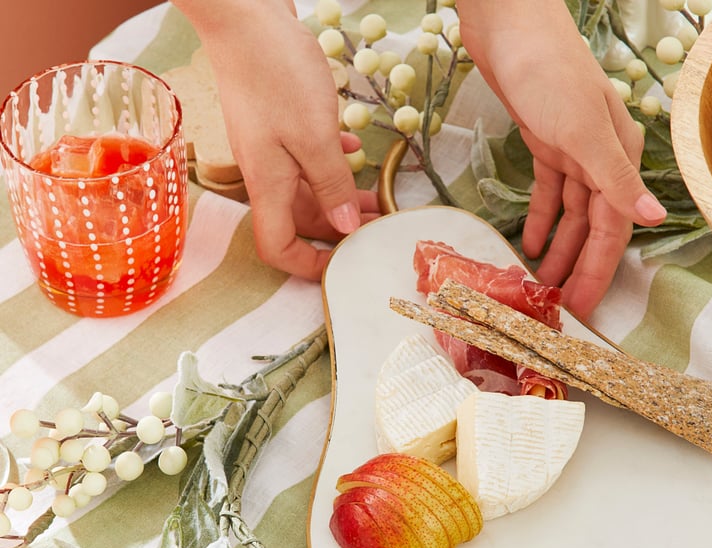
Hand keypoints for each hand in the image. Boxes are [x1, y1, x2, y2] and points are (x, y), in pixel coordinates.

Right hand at [173, 0, 379, 279]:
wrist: (242, 13)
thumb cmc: (274, 70)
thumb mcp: (314, 134)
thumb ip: (331, 184)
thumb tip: (345, 227)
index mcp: (268, 184)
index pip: (277, 247)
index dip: (306, 266)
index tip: (340, 267)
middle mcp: (266, 173)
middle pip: (301, 221)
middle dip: (339, 230)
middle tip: (378, 228)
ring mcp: (270, 149)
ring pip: (308, 190)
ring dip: (342, 197)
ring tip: (379, 197)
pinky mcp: (278, 125)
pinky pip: (307, 160)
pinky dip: (332, 164)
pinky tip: (355, 150)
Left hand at [458, 0, 666, 317]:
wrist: (511, 28)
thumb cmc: (551, 74)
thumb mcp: (584, 132)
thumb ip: (616, 178)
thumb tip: (653, 218)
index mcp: (619, 157)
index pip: (613, 227)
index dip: (600, 269)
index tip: (586, 306)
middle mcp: (601, 158)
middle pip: (593, 226)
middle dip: (580, 266)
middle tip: (563, 305)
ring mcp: (573, 152)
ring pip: (571, 213)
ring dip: (559, 248)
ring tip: (543, 282)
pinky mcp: (546, 144)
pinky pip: (548, 192)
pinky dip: (541, 217)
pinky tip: (529, 241)